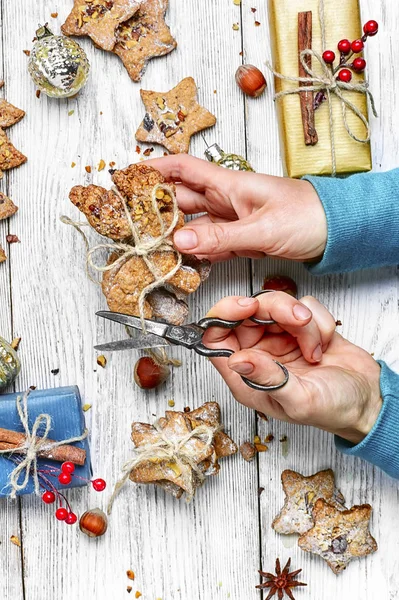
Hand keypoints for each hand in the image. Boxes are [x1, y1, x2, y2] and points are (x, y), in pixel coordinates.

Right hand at [145, 154, 326, 261]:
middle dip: (156, 208)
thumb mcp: (260, 228)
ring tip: (150, 246)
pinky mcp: (242, 239)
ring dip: (174, 234)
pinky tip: (183, 259)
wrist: (337, 231)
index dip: (154, 169)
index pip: (183, 169)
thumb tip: (179, 242)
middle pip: (181, 199)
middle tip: (131, 222)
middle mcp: (226, 199)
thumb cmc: (307, 216)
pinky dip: (197, 252)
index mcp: (229, 184)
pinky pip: (211, 244)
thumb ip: (219, 237)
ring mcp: (233, 220)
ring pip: (194, 224)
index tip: (128, 176)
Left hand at [202, 293, 381, 443]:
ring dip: (302, 320)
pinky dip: (318, 320)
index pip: (215, 338)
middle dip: (275, 310)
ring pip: (276, 304)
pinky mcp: (302, 327)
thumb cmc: (332, 410)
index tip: (247, 307)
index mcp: (247, 375)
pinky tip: (325, 343)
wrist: (369, 401)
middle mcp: (259, 353)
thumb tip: (237, 360)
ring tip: (316, 347)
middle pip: (248, 312)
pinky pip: (303, 304)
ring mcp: (280, 338)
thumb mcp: (299, 401)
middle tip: (299, 321)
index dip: (223, 316)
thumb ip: (268, 379)